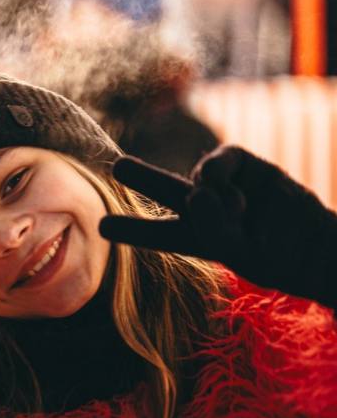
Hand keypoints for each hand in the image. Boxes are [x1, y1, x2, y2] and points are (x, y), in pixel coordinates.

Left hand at [100, 148, 336, 307]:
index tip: (102, 225)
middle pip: (168, 190)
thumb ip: (213, 225)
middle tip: (117, 167)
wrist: (324, 248)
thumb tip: (198, 190)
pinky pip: (224, 158)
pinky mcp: (252, 167)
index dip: (133, 228)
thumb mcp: (241, 254)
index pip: (160, 232)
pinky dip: (217, 170)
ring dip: (204, 189)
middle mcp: (210, 210)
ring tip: (225, 207)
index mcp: (201, 238)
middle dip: (143, 177)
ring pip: (198, 176)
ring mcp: (231, 187)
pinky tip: (221, 184)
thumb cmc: (282, 259)